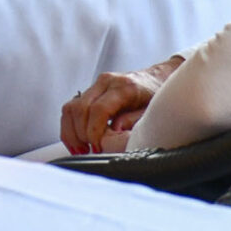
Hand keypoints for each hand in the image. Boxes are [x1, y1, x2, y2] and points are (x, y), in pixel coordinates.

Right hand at [60, 56, 181, 154]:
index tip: (96, 148)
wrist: (160, 79)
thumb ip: (133, 121)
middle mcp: (106, 82)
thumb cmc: (160, 97)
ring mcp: (97, 84)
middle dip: (80, 134)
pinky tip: (77, 140)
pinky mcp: (92, 90)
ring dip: (71, 131)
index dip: (94, 132)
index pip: (98, 109)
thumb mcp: (154, 112)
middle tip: (87, 151)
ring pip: (71, 107)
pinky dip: (70, 125)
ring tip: (80, 148)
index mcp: (124, 87)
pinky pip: (72, 107)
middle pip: (80, 108)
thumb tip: (113, 132)